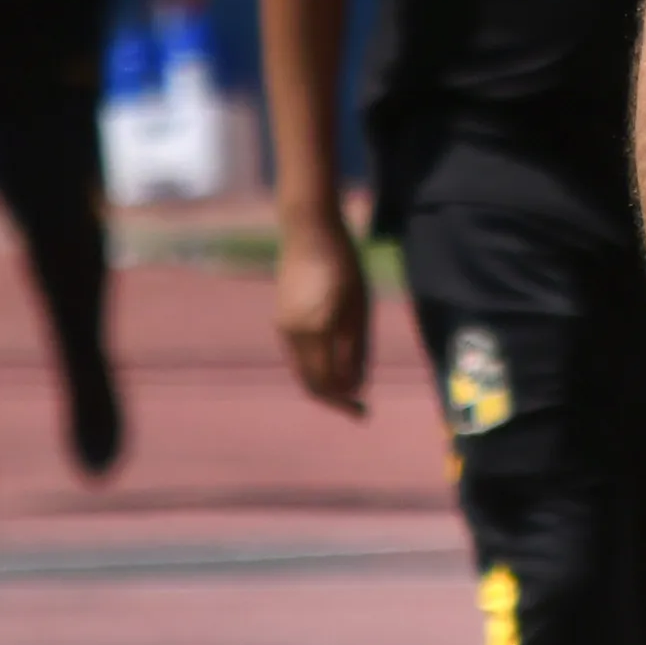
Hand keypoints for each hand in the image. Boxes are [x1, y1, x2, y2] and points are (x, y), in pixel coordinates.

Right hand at [274, 213, 370, 416]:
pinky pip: (298, 355)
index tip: (364, 413)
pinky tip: (335, 364)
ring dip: (324, 383)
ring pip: (302, 370)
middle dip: (334, 399)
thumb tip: (356, 386)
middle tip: (359, 409)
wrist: (309, 231)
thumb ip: (356, 348)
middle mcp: (294, 333)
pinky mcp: (281, 318)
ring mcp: (283, 326)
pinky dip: (315, 367)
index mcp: (318, 330)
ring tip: (351, 388)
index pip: (327, 382)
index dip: (345, 402)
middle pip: (310, 382)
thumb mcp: (359, 307)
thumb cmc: (344, 264)